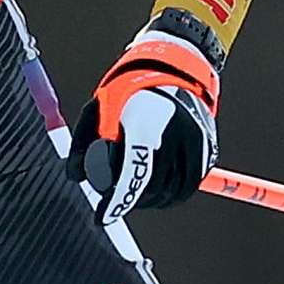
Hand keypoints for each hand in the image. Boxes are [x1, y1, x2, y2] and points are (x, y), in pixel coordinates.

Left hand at [72, 20, 220, 231]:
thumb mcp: (100, 107)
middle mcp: (174, 134)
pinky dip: (172, 196)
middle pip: (151, 187)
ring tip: (135, 195)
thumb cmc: (130, 89)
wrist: (175, 67)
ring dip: (150, 201)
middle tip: (116, 198)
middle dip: (130, 199)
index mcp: (146, 123)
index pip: (132, 174)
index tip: (102, 217)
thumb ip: (84, 142)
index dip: (117, 200)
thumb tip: (76, 177)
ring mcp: (194, 142)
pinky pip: (190, 186)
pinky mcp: (206, 148)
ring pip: (171, 192)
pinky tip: (157, 194)